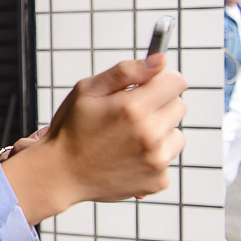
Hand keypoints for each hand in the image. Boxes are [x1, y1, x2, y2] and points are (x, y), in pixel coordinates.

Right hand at [3, 55, 187, 223]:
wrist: (60, 173)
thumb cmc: (71, 130)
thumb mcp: (87, 90)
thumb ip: (126, 71)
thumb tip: (159, 60)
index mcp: (132, 108)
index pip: (176, 82)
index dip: (162, 80)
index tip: (150, 86)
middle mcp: (149, 134)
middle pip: (179, 106)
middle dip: (160, 105)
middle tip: (132, 114)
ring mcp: (156, 160)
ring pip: (176, 134)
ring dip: (160, 132)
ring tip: (129, 138)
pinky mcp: (158, 180)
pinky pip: (168, 158)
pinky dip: (154, 156)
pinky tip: (130, 156)